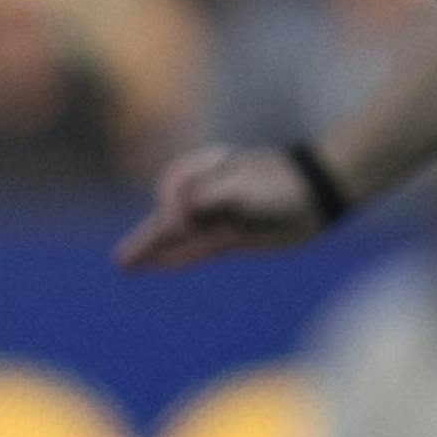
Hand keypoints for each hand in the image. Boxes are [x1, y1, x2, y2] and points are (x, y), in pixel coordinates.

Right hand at [114, 144, 327, 270]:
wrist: (316, 195)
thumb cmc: (276, 183)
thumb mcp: (237, 186)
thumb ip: (202, 198)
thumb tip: (175, 219)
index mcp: (203, 171)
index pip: (172, 190)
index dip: (169, 208)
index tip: (176, 225)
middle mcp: (205, 194)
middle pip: (165, 218)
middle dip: (143, 238)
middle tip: (120, 261)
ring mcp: (216, 217)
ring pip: (177, 238)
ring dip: (154, 251)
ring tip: (128, 265)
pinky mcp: (230, 238)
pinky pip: (197, 249)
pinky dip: (178, 257)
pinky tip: (160, 265)